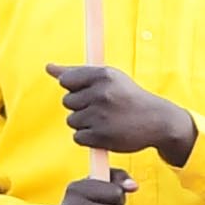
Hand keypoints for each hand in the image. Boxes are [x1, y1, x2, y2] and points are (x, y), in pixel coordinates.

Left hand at [44, 63, 195, 160]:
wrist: (157, 121)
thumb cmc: (128, 96)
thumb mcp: (108, 78)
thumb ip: (76, 72)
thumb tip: (48, 67)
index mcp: (103, 75)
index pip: (66, 81)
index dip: (76, 88)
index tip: (91, 92)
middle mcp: (101, 94)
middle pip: (67, 101)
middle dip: (81, 106)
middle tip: (103, 108)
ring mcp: (100, 116)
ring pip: (72, 120)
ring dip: (84, 123)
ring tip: (105, 120)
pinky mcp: (100, 137)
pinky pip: (78, 137)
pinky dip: (89, 137)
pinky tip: (105, 132)